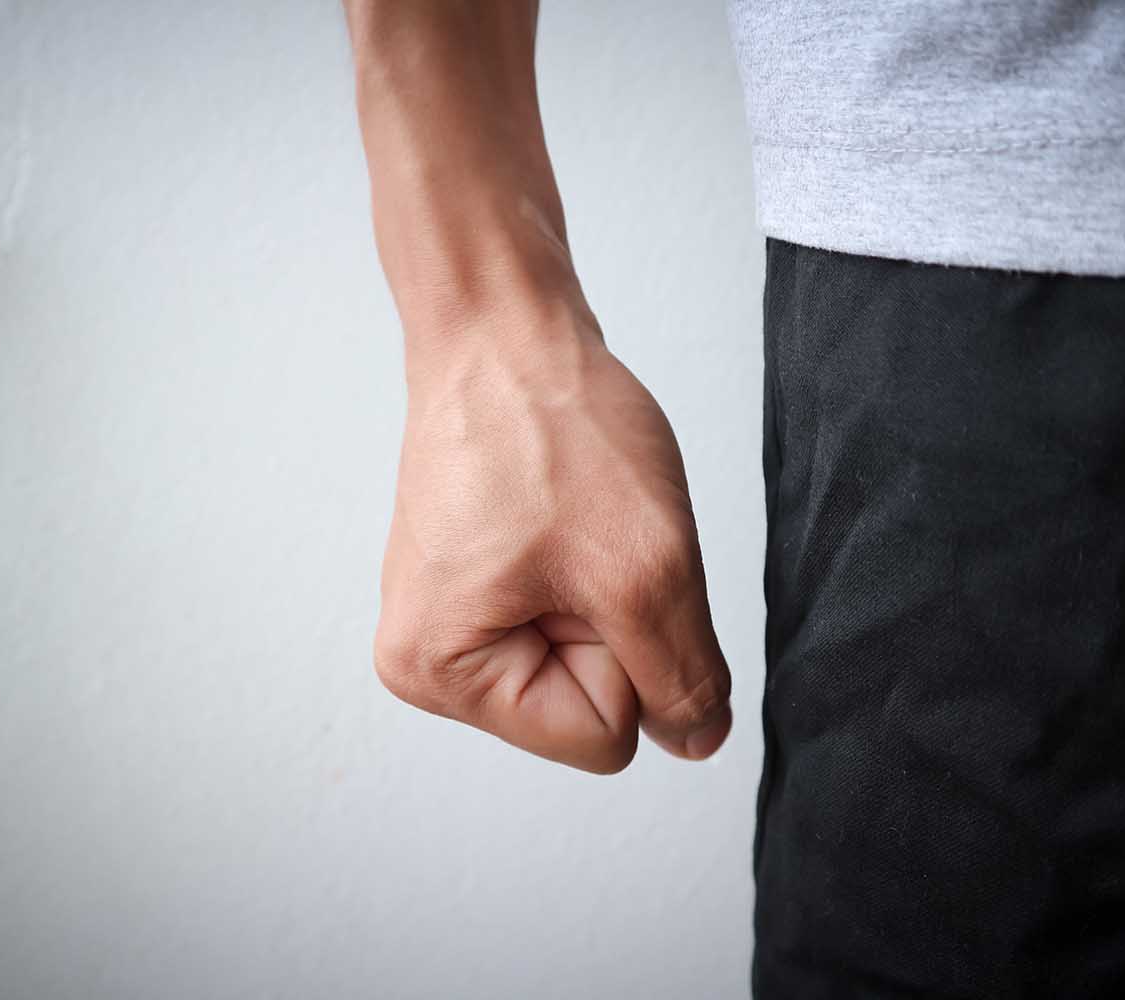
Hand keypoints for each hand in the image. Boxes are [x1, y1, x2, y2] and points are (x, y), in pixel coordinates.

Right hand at [373, 298, 731, 773]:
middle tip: (580, 537)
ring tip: (567, 521)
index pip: (601, 737)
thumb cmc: (549, 425)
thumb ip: (683, 675)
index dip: (626, 652)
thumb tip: (695, 740)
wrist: (506, 330)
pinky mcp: (476, 584)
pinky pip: (571, 611)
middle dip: (612, 621)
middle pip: (589, 704)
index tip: (586, 565)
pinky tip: (560, 514)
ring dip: (605, 591)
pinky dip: (592, 567)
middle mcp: (428, 661)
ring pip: (587, 656)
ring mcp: (450, 619)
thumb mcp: (646, 569)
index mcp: (440, 674)